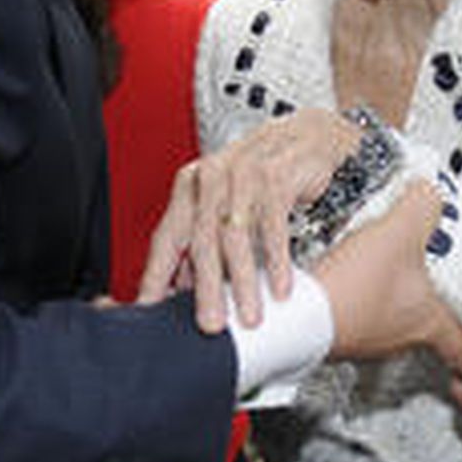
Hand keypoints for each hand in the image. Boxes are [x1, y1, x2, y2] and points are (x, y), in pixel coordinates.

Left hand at [138, 109, 363, 332]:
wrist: (309, 136)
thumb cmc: (266, 174)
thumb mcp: (228, 204)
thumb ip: (205, 241)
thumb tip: (183, 286)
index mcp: (192, 186)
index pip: (167, 237)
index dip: (158, 275)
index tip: (153, 310)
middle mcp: (213, 178)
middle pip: (201, 242)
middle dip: (206, 290)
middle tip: (212, 325)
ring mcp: (244, 175)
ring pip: (236, 237)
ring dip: (243, 282)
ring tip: (250, 315)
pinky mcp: (277, 176)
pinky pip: (274, 226)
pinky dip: (277, 261)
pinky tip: (280, 287)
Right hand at [315, 181, 461, 378]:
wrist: (296, 311)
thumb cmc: (353, 286)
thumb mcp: (399, 232)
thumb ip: (422, 208)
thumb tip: (431, 193)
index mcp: (426, 321)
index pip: (461, 348)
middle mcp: (397, 337)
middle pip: (423, 331)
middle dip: (428, 316)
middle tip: (431, 298)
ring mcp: (364, 338)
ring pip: (387, 324)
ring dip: (388, 304)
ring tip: (385, 278)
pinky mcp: (335, 332)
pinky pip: (355, 317)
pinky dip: (358, 300)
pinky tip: (348, 280)